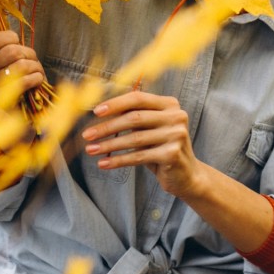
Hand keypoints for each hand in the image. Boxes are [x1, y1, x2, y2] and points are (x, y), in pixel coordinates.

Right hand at [0, 30, 45, 100]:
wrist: (10, 104)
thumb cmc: (7, 71)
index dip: (10, 37)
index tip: (16, 41)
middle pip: (11, 51)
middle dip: (28, 53)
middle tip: (30, 58)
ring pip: (21, 65)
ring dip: (35, 65)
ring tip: (35, 69)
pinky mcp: (0, 99)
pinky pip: (25, 80)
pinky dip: (37, 77)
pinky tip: (36, 79)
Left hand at [81, 90, 206, 200]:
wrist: (186, 175)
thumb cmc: (161, 148)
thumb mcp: (149, 129)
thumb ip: (132, 117)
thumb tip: (99, 111)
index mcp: (170, 104)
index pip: (138, 98)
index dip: (115, 104)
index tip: (95, 112)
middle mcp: (176, 116)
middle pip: (134, 118)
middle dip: (107, 127)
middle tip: (87, 135)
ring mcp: (176, 135)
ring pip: (134, 139)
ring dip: (109, 145)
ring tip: (91, 150)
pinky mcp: (172, 154)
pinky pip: (138, 157)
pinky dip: (118, 160)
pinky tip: (103, 163)